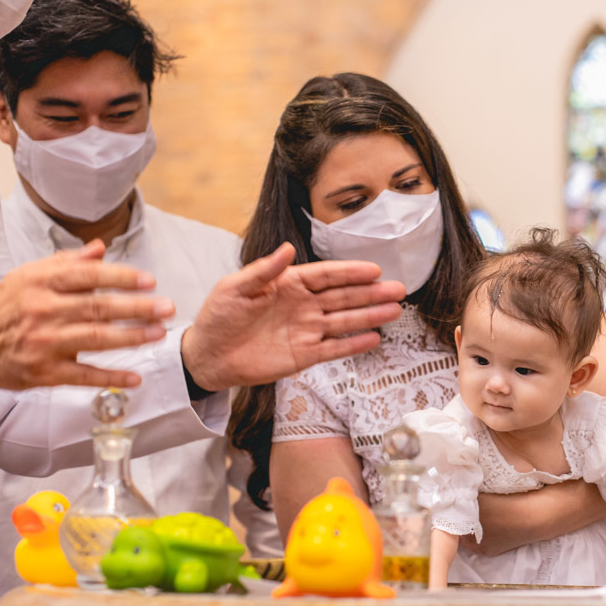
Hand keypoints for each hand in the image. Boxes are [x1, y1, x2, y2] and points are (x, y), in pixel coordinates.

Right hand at [0, 240, 170, 389]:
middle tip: (166, 308)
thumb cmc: (6, 307)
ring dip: (132, 337)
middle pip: (98, 308)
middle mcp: (43, 311)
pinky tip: (135, 378)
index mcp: (41, 283)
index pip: (88, 276)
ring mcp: (45, 343)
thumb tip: (100, 248)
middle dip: (137, 308)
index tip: (149, 281)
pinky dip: (111, 377)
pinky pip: (84, 375)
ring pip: (96, 339)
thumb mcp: (29, 275)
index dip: (121, 277)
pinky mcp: (45, 371)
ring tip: (158, 333)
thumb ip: (67, 262)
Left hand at [180, 243, 404, 390]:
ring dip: (370, 316)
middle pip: (343, 297)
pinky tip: (374, 338)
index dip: (351, 272)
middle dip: (371, 293)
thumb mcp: (235, 287)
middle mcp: (303, 306)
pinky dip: (353, 344)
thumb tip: (287, 249)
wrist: (207, 356)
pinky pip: (334, 348)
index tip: (375, 270)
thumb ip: (263, 270)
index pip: (326, 276)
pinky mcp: (304, 355)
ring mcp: (306, 330)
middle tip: (398, 289)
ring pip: (344, 321)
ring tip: (394, 310)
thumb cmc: (217, 317)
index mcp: (288, 284)